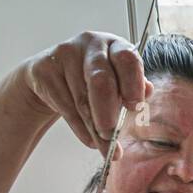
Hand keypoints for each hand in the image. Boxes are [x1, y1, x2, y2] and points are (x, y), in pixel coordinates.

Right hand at [21, 32, 151, 151]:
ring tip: (105, 148)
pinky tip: (89, 139)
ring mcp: (65, 53)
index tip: (135, 107)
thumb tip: (148, 91)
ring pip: (83, 99)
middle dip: (108, 112)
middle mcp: (91, 44)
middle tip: (112, 135)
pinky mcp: (45, 69)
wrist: (51, 76)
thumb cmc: (93, 81)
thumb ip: (134, 88)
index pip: (127, 59)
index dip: (133, 84)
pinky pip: (66, 106)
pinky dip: (80, 129)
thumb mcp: (118, 82)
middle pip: (101, 80)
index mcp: (116, 45)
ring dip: (95, 129)